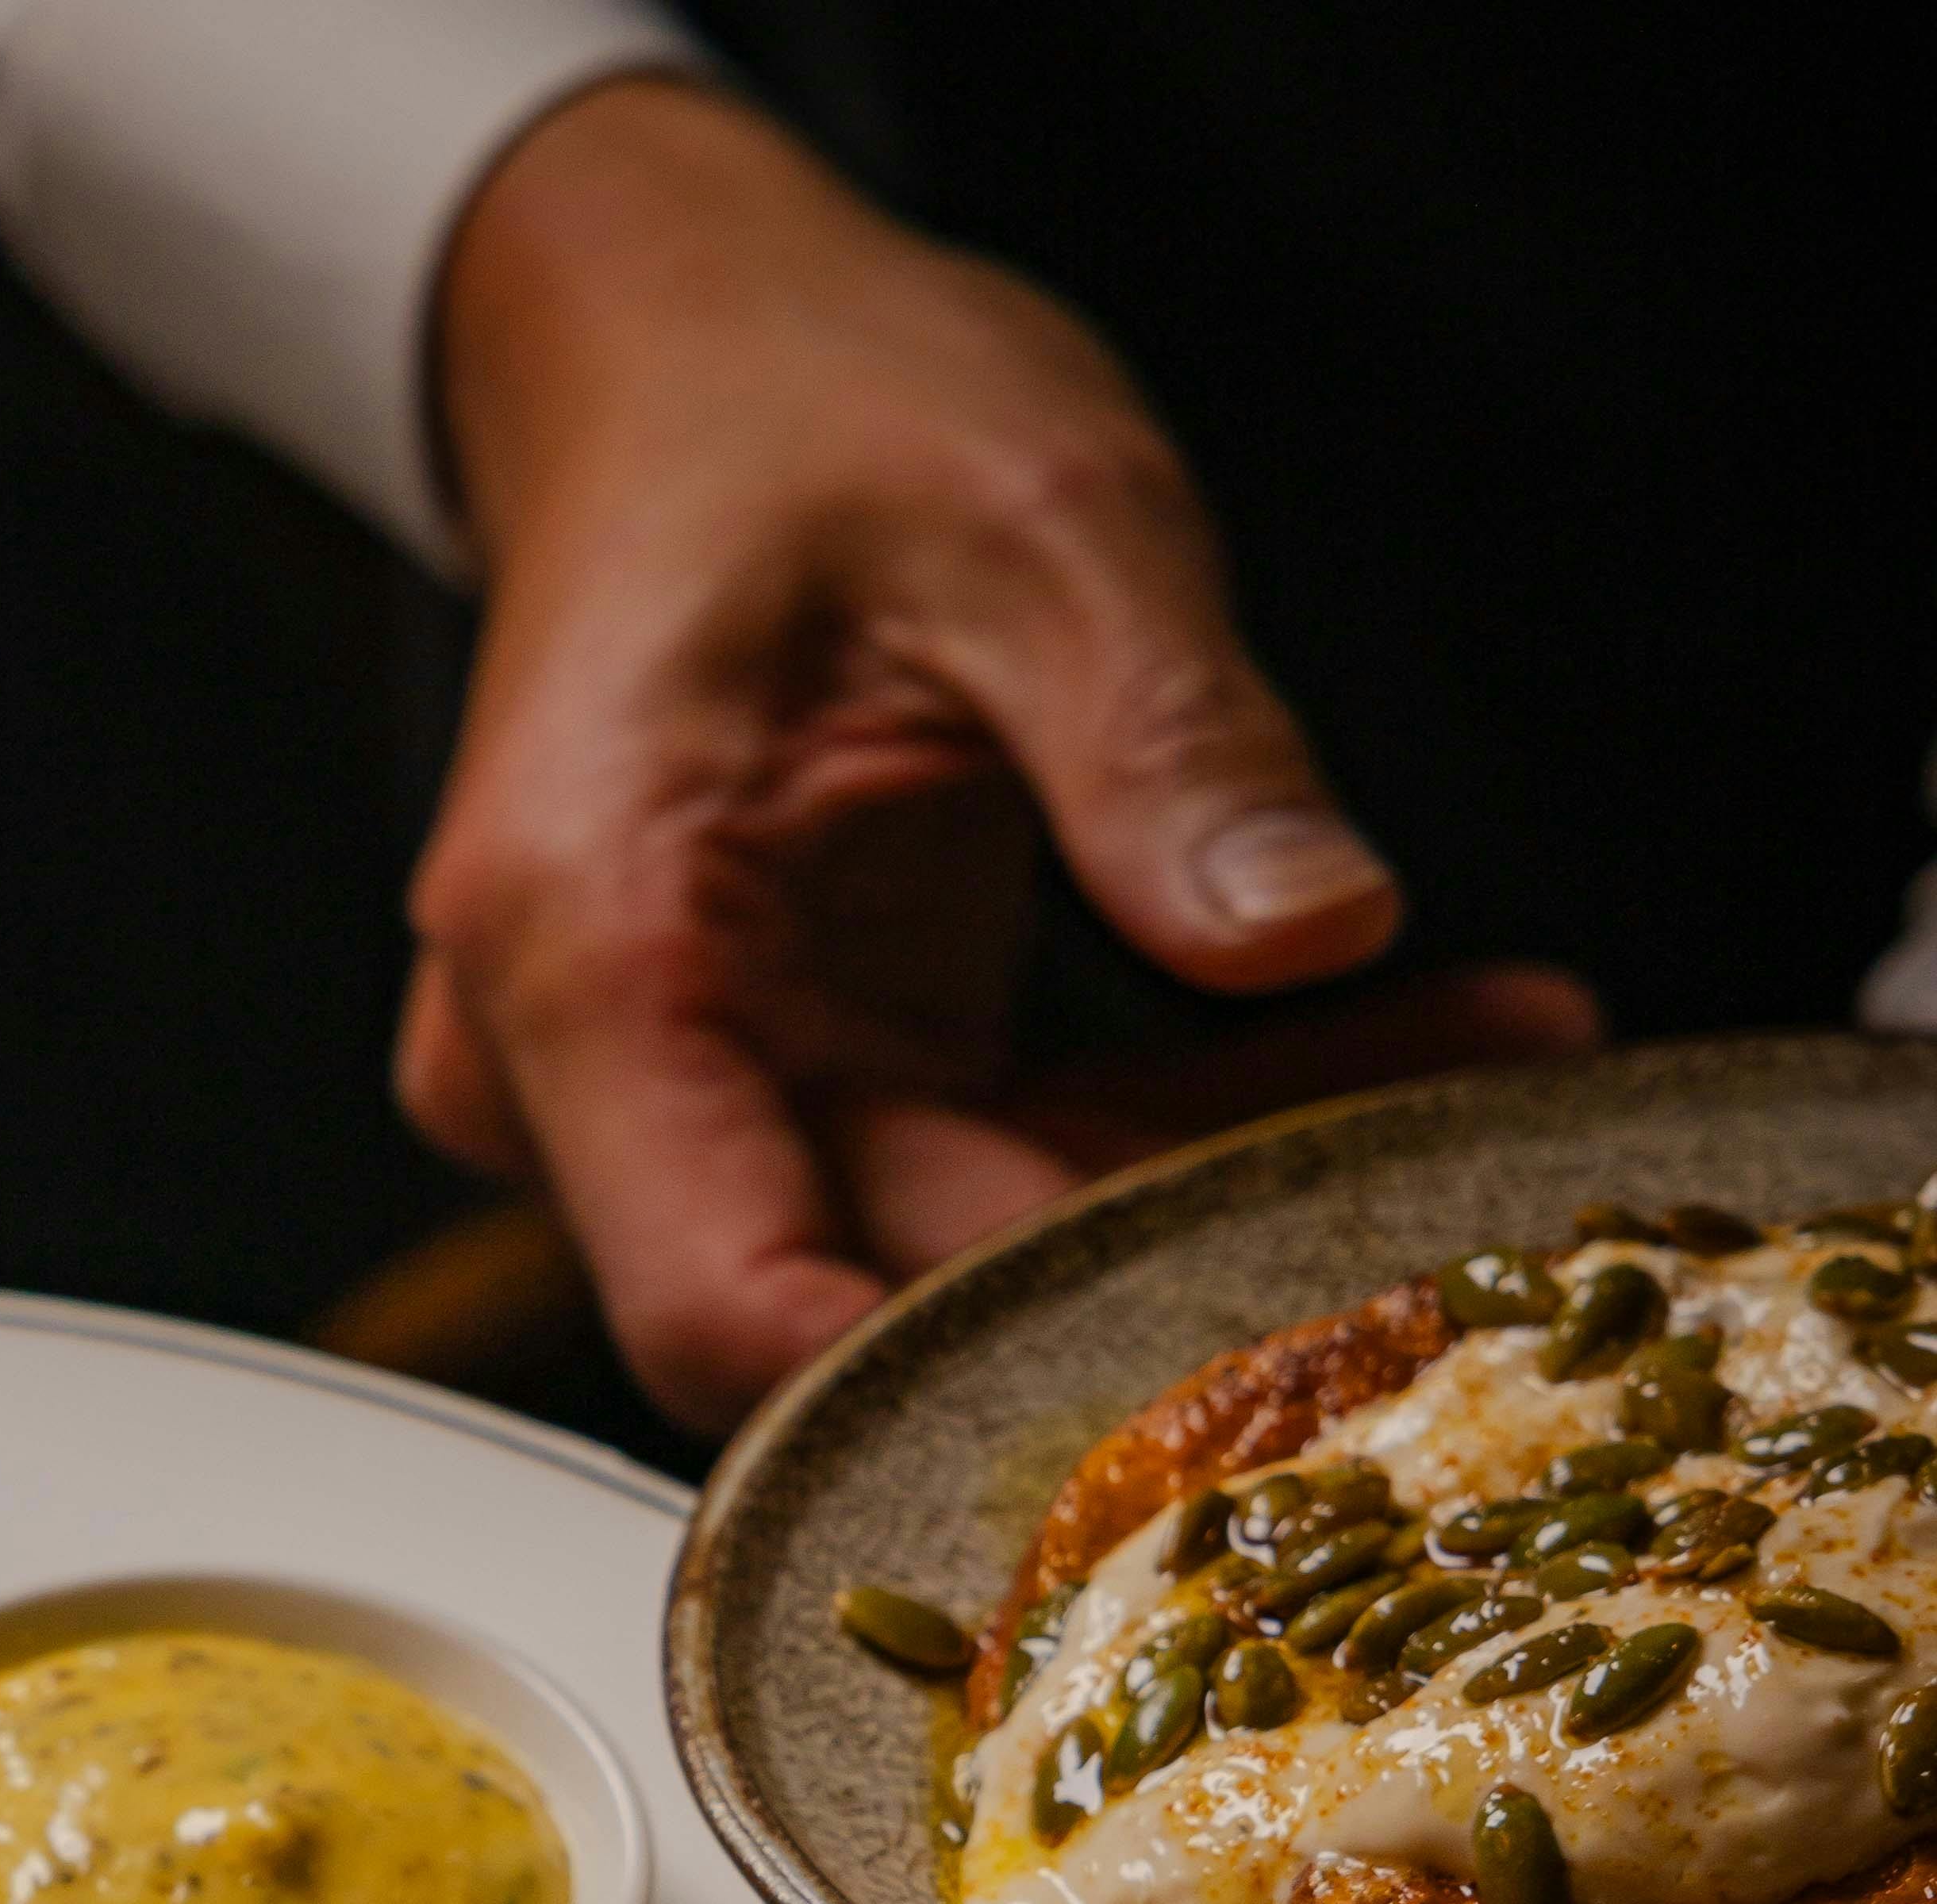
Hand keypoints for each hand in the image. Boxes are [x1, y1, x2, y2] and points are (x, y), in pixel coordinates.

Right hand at [410, 80, 1595, 1429]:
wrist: (673, 361)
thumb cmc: (794, 406)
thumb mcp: (1030, 518)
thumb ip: (1162, 741)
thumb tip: (1309, 931)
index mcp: (590, 943)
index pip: (729, 1310)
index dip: (952, 1384)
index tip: (1211, 1350)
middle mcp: (584, 1068)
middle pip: (867, 1293)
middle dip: (1151, 1265)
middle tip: (1430, 1192)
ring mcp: (672, 1095)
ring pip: (948, 1247)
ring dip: (1204, 1188)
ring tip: (1478, 1057)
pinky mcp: (776, 1087)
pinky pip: (979, 1168)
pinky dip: (1167, 1129)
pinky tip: (1381, 1039)